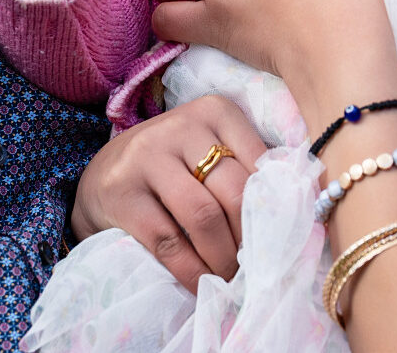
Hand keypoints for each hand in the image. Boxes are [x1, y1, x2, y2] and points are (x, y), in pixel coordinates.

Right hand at [70, 95, 266, 291]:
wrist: (104, 175)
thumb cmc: (174, 167)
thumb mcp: (209, 153)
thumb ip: (245, 172)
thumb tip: (292, 219)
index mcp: (215, 110)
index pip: (260, 163)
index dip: (273, 210)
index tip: (280, 242)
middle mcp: (182, 125)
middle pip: (233, 191)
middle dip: (250, 240)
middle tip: (256, 269)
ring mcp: (148, 155)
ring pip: (203, 216)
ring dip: (223, 260)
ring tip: (230, 280)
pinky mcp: (122, 192)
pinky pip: (168, 241)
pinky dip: (191, 271)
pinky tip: (201, 285)